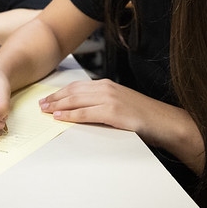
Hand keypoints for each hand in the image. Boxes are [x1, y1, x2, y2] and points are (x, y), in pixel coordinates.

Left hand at [39, 79, 205, 172]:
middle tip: (41, 104)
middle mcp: (107, 88)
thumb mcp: (120, 104)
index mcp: (107, 85)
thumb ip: (102, 104)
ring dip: (58, 105)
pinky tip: (61, 117)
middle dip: (55, 98)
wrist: (165, 122)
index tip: (48, 98)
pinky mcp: (113, 112)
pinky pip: (86, 113)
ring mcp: (110, 99)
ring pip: (77, 100)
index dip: (60, 92)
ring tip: (46, 110)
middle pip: (73, 91)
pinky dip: (71, 114)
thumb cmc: (143, 116)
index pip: (77, 86)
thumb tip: (81, 110)